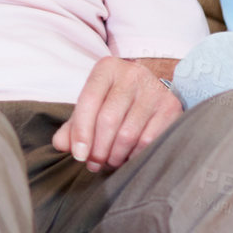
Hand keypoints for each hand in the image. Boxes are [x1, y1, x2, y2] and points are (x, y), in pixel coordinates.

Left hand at [54, 57, 181, 172]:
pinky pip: (149, 141)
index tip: (79, 155)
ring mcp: (154, 89)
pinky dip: (135, 156)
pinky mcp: (171, 107)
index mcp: (107, 68)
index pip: (88, 100)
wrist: (151, 91)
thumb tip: (61, 144)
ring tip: (109, 162)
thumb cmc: (114, 101)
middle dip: (98, 149)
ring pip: (128, 134)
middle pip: (108, 119)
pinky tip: (128, 159)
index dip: (81, 131)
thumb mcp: (92, 106)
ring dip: (115, 156)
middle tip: (93, 164)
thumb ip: (73, 125)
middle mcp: (132, 74)